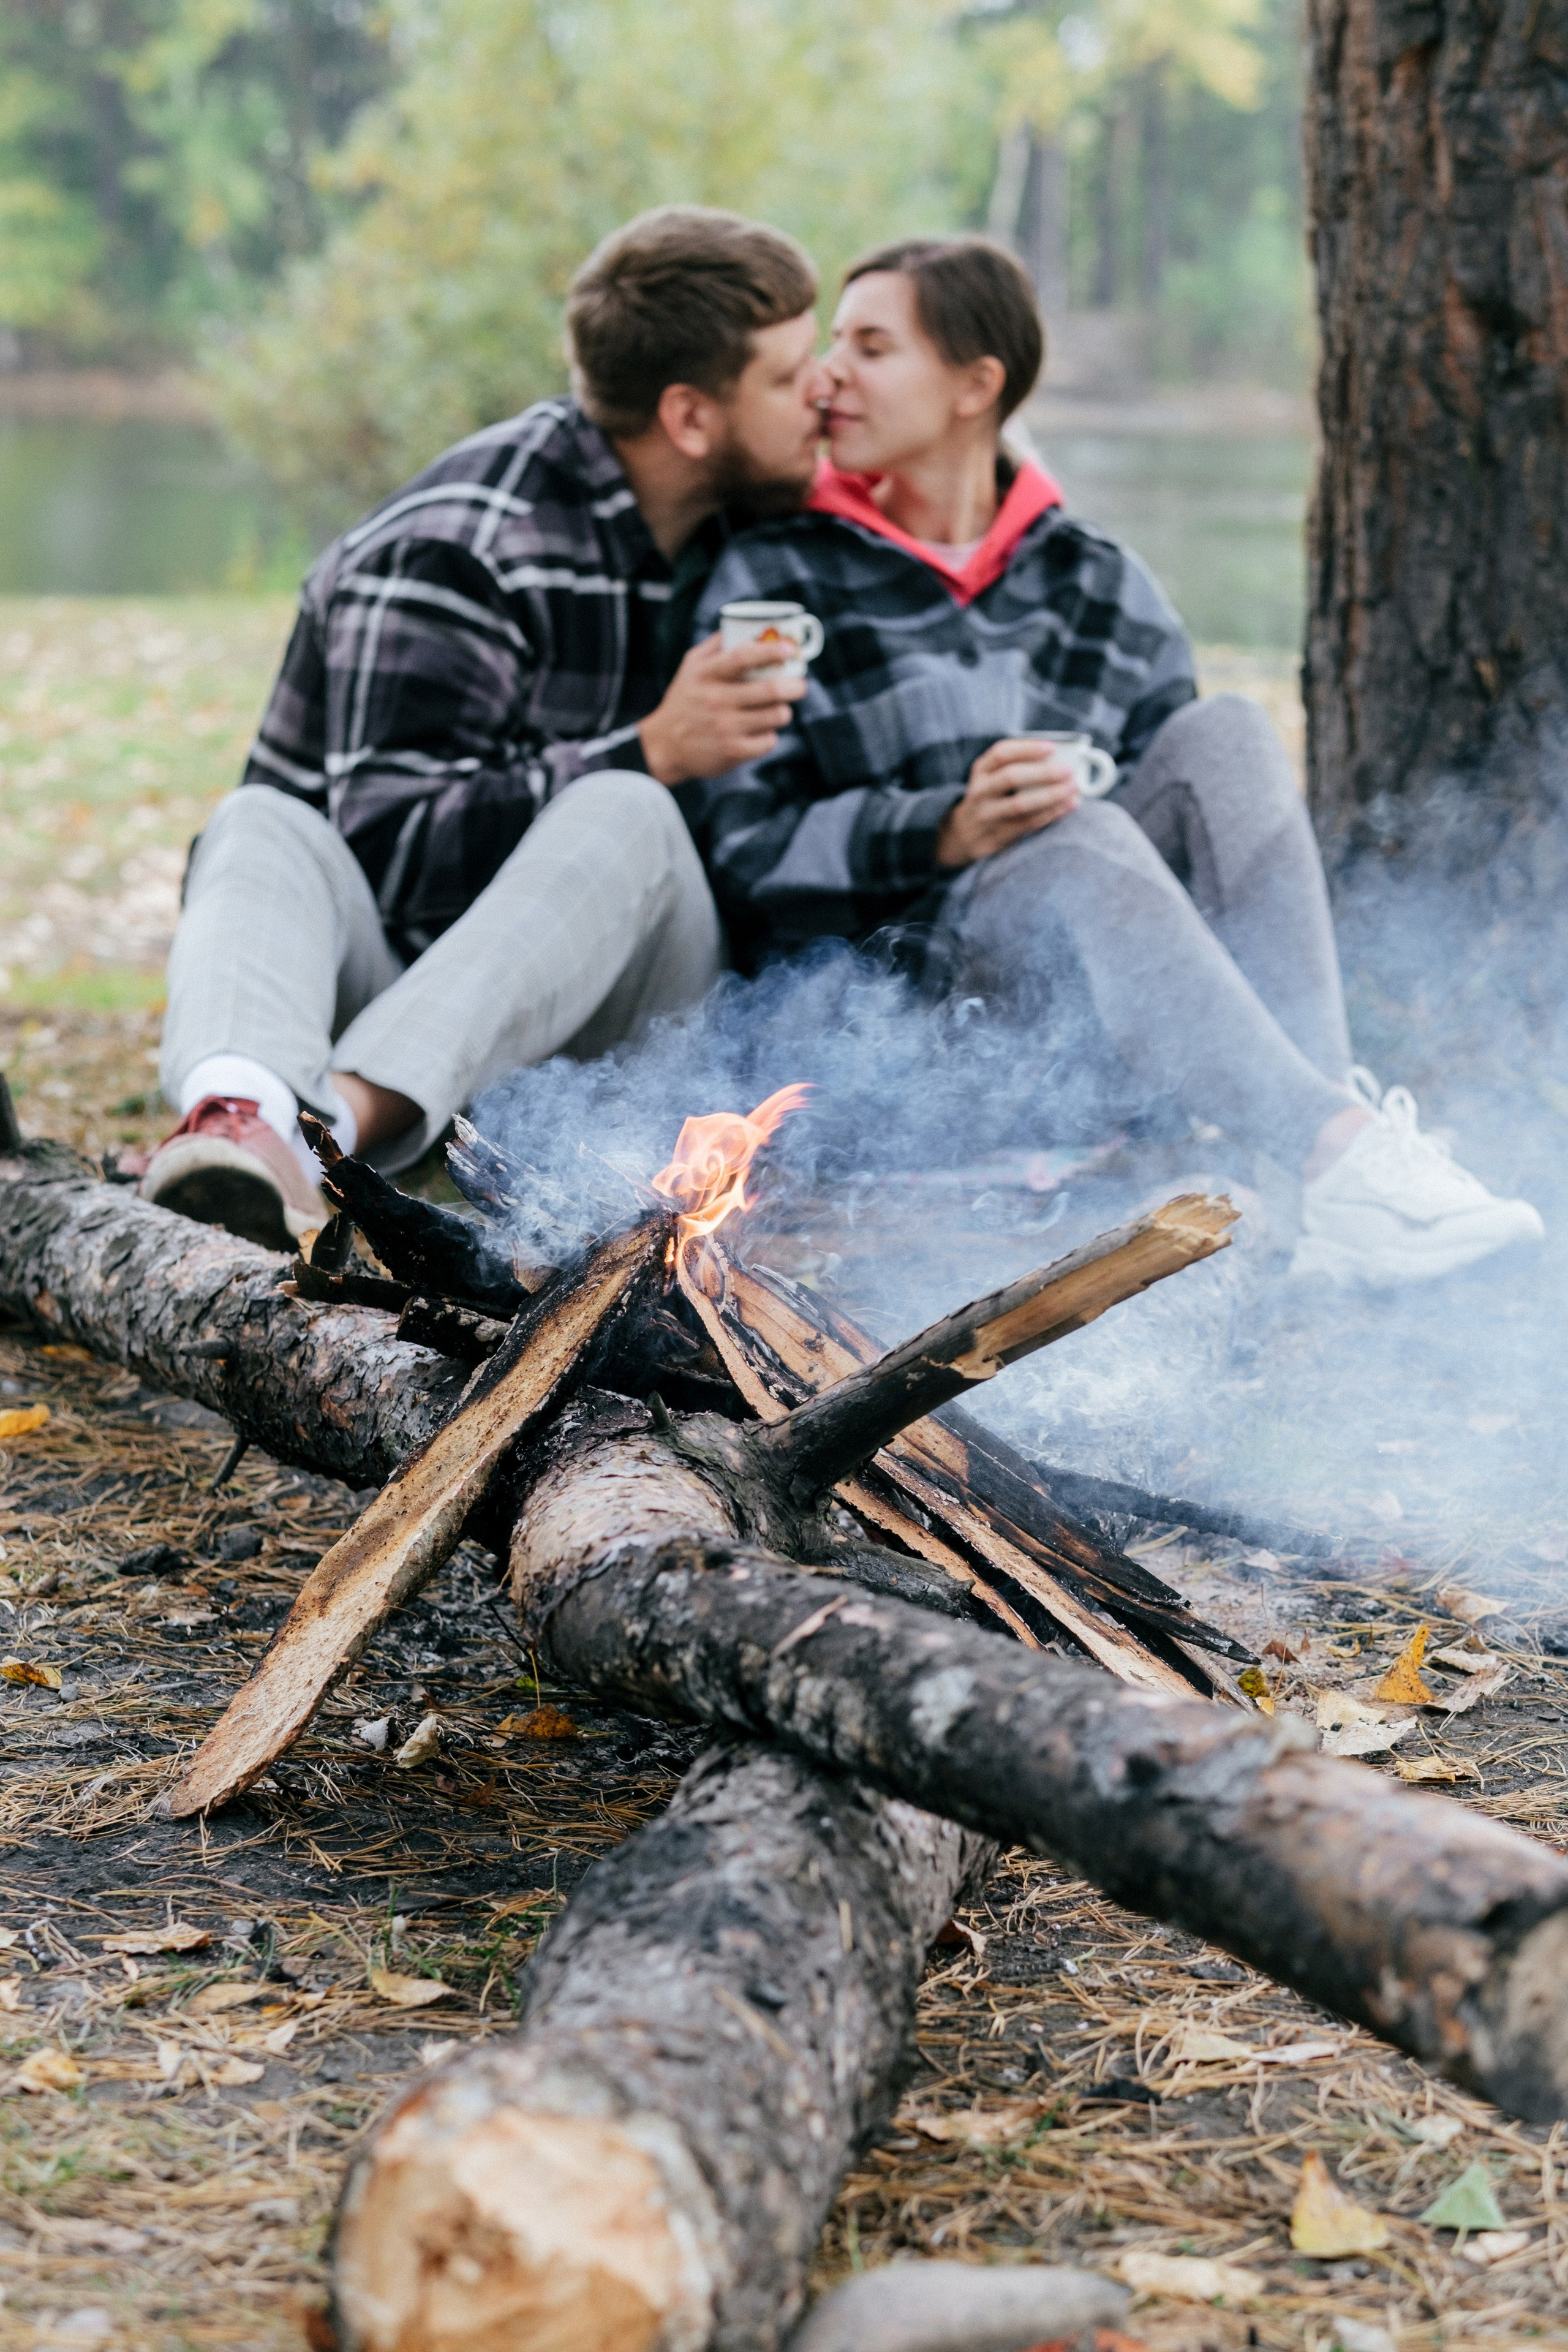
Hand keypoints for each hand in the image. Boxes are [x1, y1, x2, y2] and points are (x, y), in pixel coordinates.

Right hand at [639, 634, 806, 785]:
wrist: (664, 746)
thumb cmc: (684, 700)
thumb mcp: (691, 666)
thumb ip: (717, 645)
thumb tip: (748, 626)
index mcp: (707, 674)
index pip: (743, 657)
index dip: (771, 651)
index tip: (791, 649)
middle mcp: (716, 700)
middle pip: (771, 689)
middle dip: (795, 685)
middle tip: (799, 684)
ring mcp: (726, 727)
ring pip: (776, 715)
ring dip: (783, 711)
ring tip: (777, 709)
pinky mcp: (733, 751)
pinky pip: (769, 741)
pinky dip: (770, 735)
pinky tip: (760, 730)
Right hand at [936, 739, 1080, 868]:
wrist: (963, 834)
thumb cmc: (990, 797)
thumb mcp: (992, 777)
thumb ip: (1016, 766)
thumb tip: (1059, 757)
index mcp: (981, 770)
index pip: (1001, 753)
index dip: (1027, 748)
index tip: (1051, 747)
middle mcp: (981, 791)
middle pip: (1010, 777)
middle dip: (1042, 773)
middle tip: (1067, 770)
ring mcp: (988, 815)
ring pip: (1020, 804)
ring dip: (1050, 796)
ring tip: (1073, 789)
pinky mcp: (998, 835)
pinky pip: (1028, 824)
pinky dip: (1051, 814)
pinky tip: (1067, 806)